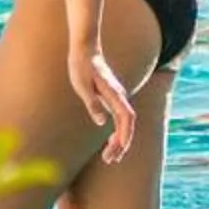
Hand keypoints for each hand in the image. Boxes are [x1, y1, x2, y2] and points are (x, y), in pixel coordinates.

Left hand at [68, 44, 135, 163]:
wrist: (85, 49)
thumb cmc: (81, 66)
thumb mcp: (82, 85)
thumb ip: (93, 103)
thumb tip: (102, 122)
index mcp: (114, 94)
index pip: (126, 119)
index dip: (125, 135)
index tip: (118, 150)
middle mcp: (119, 97)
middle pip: (127, 124)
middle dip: (122, 144)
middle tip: (110, 160)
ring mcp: (117, 98)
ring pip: (125, 123)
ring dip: (120, 140)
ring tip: (110, 157)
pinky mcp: (112, 98)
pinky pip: (120, 119)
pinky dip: (117, 132)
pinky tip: (110, 141)